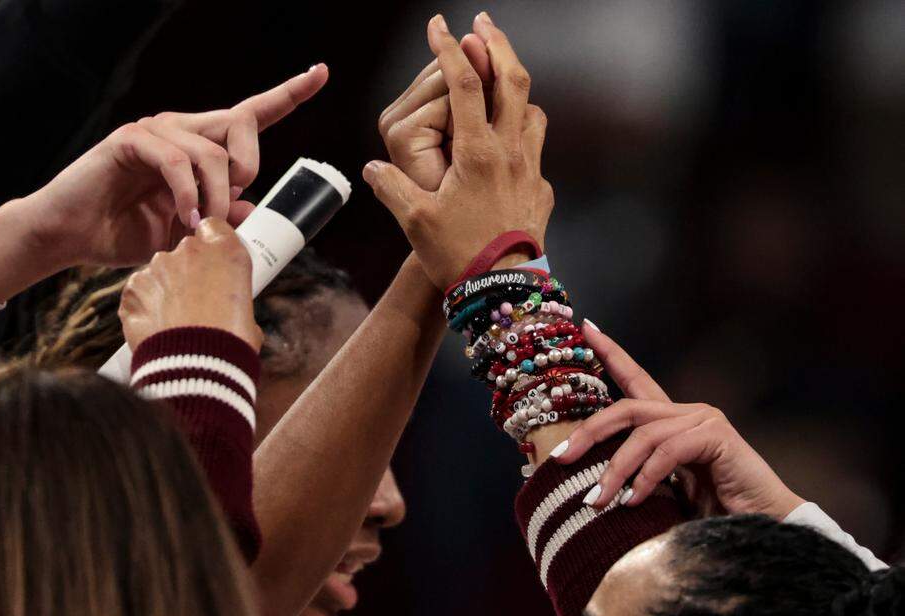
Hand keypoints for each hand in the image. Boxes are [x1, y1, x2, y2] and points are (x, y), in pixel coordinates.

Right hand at [22, 64, 328, 266]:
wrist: (71, 237)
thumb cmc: (124, 232)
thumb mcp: (184, 234)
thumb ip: (219, 221)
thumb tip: (251, 210)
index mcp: (198, 147)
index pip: (249, 116)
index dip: (287, 95)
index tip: (321, 74)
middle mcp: (181, 130)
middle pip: (240, 123)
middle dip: (250, 163)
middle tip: (232, 203)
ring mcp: (155, 131)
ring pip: (211, 150)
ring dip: (215, 195)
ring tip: (198, 225)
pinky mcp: (131, 140)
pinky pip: (176, 161)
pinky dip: (187, 193)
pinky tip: (182, 217)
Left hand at [119, 217, 261, 351]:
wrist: (195, 369)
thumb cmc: (229, 344)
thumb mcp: (249, 315)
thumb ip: (235, 298)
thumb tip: (231, 311)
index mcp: (224, 250)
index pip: (214, 227)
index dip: (213, 245)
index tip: (215, 263)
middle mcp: (189, 250)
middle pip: (186, 250)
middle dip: (190, 271)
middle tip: (198, 301)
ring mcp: (157, 266)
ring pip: (161, 271)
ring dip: (167, 289)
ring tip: (176, 321)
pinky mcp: (133, 287)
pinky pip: (139, 291)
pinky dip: (146, 306)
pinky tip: (156, 327)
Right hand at [363, 13, 551, 288]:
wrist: (504, 292)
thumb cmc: (458, 256)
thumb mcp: (414, 221)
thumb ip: (390, 187)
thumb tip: (371, 168)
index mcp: (478, 152)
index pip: (465, 85)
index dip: (450, 50)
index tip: (439, 25)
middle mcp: (511, 152)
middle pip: (512, 80)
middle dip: (497, 44)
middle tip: (484, 21)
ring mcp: (531, 169)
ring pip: (532, 110)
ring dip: (516, 86)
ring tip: (501, 77)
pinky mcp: (541, 190)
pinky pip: (536, 147)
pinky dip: (523, 129)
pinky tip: (509, 140)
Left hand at [555, 321, 803, 519]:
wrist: (762, 532)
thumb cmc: (710, 515)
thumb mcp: (659, 493)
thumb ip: (633, 476)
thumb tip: (584, 484)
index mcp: (671, 422)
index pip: (634, 379)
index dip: (610, 353)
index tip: (585, 328)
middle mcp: (687, 413)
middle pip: (625, 408)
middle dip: (588, 432)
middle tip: (561, 458)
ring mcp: (703, 421)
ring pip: (642, 434)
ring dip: (614, 469)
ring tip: (596, 501)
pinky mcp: (716, 436)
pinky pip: (668, 450)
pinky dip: (646, 477)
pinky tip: (633, 503)